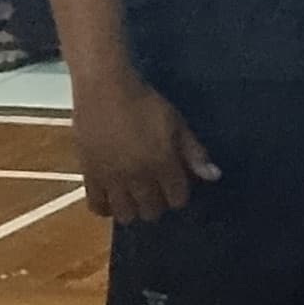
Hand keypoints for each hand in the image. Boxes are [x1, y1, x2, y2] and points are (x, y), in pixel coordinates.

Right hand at [73, 72, 219, 225]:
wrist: (105, 90)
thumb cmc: (145, 103)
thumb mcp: (176, 123)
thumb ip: (194, 152)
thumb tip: (214, 176)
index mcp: (162, 163)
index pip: (177, 199)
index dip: (179, 195)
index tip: (175, 185)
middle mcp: (138, 176)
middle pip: (152, 211)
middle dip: (158, 205)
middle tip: (155, 191)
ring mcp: (111, 178)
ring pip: (125, 215)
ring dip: (133, 210)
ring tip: (134, 198)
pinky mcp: (89, 175)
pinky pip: (97, 205)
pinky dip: (107, 208)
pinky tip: (113, 199)